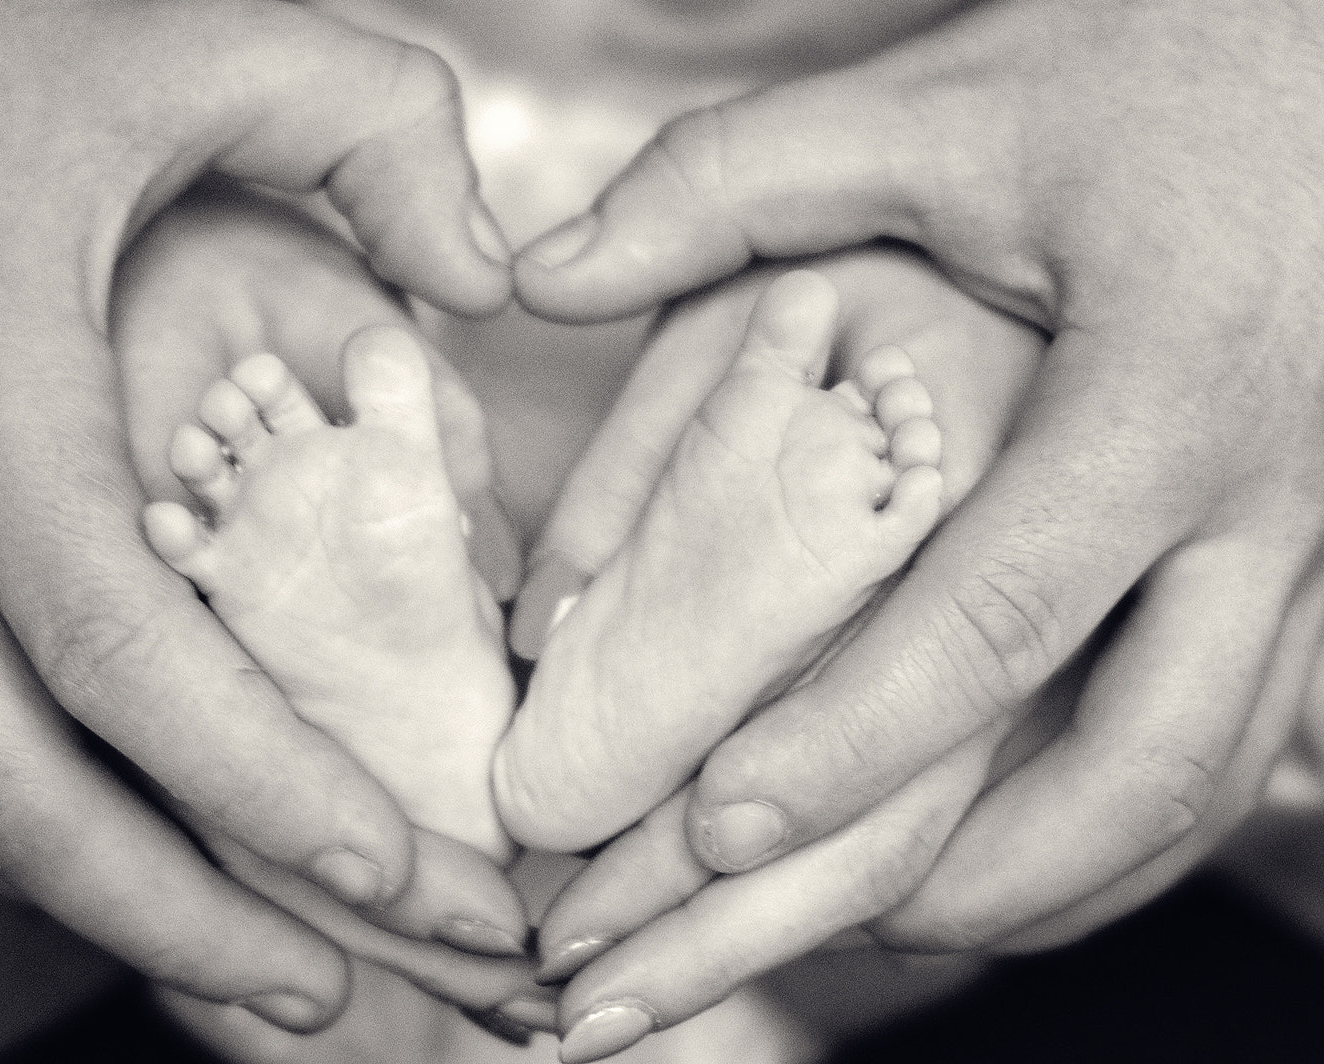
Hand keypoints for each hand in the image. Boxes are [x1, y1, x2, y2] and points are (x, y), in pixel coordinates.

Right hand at [0, 0, 508, 1031]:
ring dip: (109, 905)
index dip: (263, 784)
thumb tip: (496, 276)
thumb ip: (375, 127)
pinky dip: (33, 827)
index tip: (399, 870)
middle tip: (347, 991)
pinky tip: (137, 853)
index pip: (124, 657)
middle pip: (19, 791)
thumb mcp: (191, 40)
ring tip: (262, 969)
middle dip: (190, 920)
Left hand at [509, 0, 1323, 1050]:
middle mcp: (1262, 503)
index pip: (995, 619)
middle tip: (783, 924)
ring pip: (1197, 789)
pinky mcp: (1309, 566)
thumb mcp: (944, 111)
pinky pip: (1232, 748)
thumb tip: (541, 273)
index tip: (718, 831)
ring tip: (873, 926)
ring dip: (1036, 886)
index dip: (851, 743)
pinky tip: (999, 853)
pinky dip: (1113, 832)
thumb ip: (731, 186)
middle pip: (1130, 766)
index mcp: (1162, 398)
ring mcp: (1308, 550)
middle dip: (954, 882)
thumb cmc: (1154, 76)